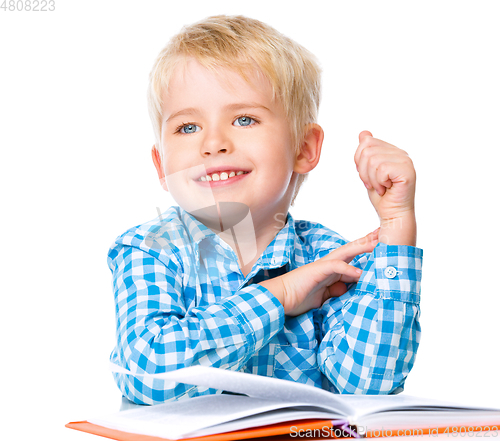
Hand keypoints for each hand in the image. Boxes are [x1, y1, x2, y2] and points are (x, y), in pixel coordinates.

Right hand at [259, 230, 378, 315]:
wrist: (280, 298)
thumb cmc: (299, 297)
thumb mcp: (324, 296)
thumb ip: (336, 290)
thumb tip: (347, 289)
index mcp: (332, 269)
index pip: (353, 256)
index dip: (367, 250)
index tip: (382, 244)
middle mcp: (329, 264)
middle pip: (352, 249)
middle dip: (369, 241)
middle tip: (385, 232)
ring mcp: (323, 266)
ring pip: (346, 253)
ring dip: (362, 248)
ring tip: (378, 244)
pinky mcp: (317, 271)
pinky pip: (335, 267)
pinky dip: (348, 270)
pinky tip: (360, 273)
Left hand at [354, 131, 415, 221]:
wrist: (392, 214)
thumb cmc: (382, 196)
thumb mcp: (368, 171)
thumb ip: (366, 152)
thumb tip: (364, 133)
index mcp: (392, 151)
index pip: (366, 142)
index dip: (359, 161)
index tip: (368, 175)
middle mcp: (400, 153)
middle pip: (367, 150)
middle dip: (364, 171)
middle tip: (373, 183)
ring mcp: (405, 161)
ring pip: (372, 160)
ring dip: (371, 179)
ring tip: (381, 187)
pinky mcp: (407, 171)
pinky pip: (381, 169)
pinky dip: (378, 182)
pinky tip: (386, 188)